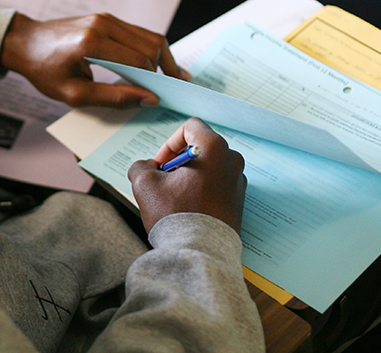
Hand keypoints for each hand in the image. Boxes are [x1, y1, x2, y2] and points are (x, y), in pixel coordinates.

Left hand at [0, 12, 185, 107]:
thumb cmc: (44, 71)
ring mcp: (106, 18)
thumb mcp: (73, 94)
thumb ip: (113, 98)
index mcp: (93, 43)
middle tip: (175, 90)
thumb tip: (148, 99)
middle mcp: (103, 24)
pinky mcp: (106, 18)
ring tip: (171, 80)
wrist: (24, 43)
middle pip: (151, 45)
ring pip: (149, 36)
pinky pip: (137, 33)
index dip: (155, 81)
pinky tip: (154, 67)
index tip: (163, 99)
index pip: (139, 60)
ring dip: (162, 58)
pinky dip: (150, 50)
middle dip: (165, 69)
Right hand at [127, 118, 246, 233]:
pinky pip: (218, 183)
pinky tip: (188, 208)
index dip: (170, 142)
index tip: (161, 163)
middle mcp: (232, 160)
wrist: (200, 253)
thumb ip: (141, 166)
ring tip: (175, 198)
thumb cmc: (176, 215)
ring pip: (209, 166)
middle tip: (164, 181)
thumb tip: (147, 167)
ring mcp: (238, 180)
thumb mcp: (145, 184)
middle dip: (179, 161)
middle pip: (201, 147)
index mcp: (213, 148)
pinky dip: (202, 189)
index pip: (191, 127)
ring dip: (190, 175)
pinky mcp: (239, 199)